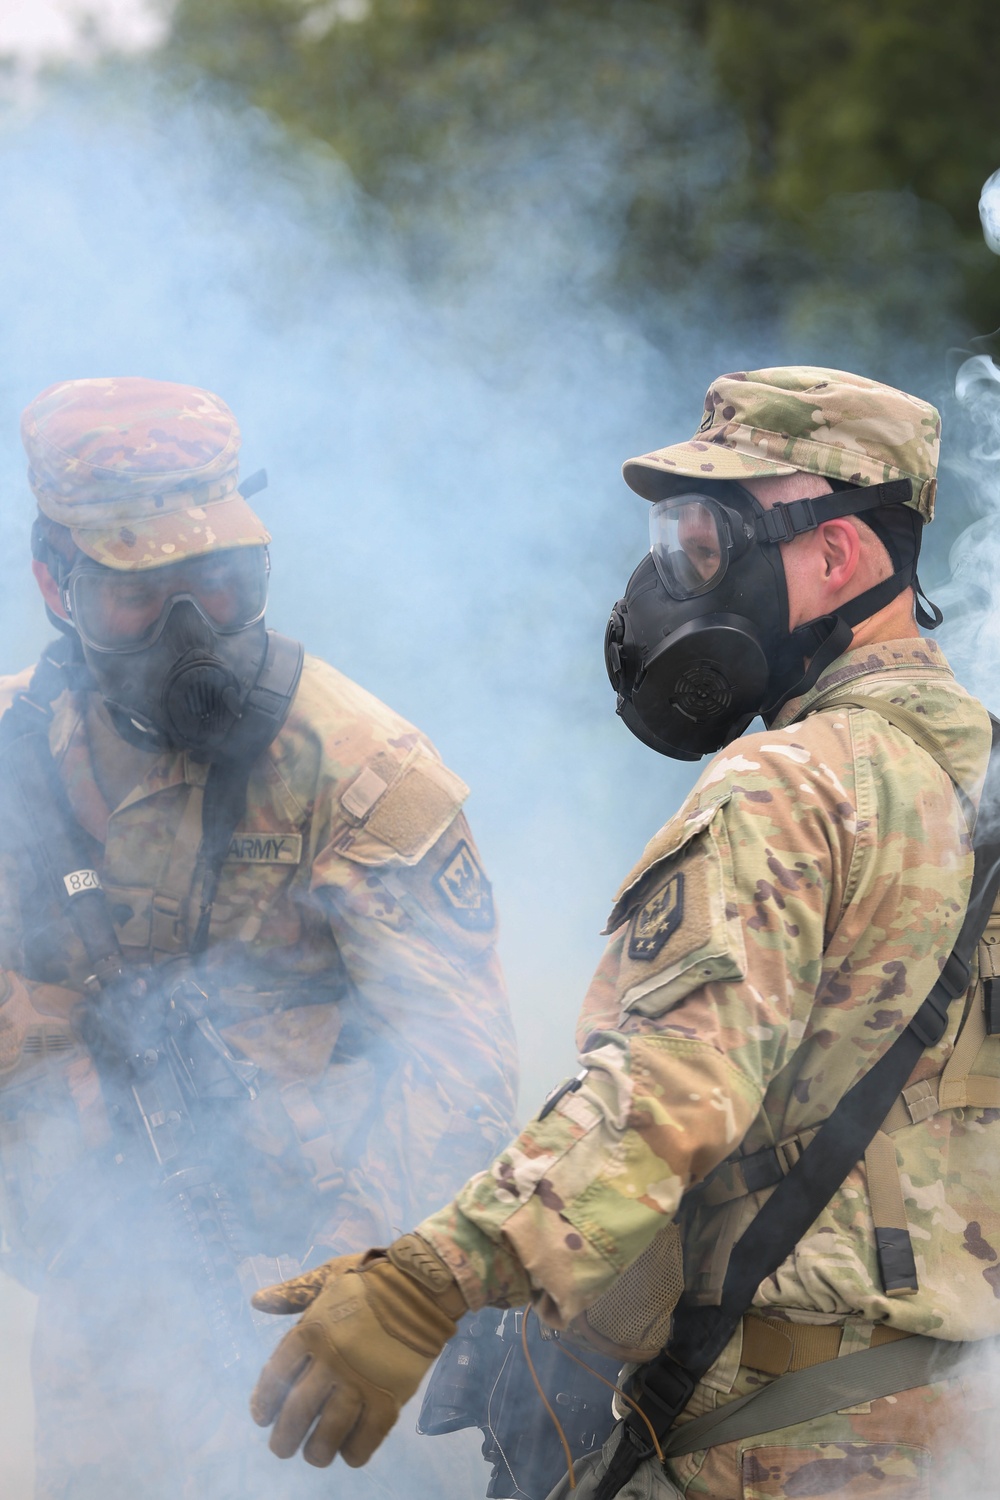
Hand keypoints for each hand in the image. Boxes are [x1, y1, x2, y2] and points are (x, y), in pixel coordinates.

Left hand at [249, 1234, 464, 1467]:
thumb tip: (257, 1301)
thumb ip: (293, 1293)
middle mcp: (330, 1361)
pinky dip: (355, 1452)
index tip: (262, 1417)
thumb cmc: (371, 1281)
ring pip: (329, 1433)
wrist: (421, 1285)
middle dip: (284, 1438)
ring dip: (317, 1452)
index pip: (275, 1377)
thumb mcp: (327, 1277)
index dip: (264, 1401)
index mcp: (310, 1332)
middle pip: (297, 1412)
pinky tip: (350, 1453)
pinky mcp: (389, 1398)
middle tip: (282, 1448)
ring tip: (315, 1455)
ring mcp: (360, 1382)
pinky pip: (366, 1438)